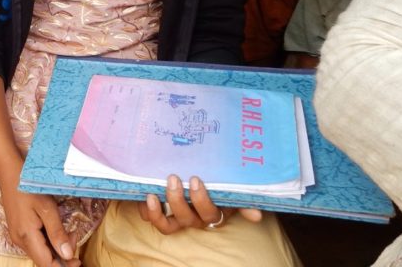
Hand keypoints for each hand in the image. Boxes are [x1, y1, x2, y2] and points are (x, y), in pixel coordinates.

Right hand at [0, 167, 78, 266]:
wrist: (9, 174)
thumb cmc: (29, 188)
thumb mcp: (47, 208)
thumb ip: (57, 233)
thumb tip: (67, 255)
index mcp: (26, 237)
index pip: (46, 264)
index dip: (63, 266)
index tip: (78, 259)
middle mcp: (20, 241)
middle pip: (43, 260)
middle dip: (62, 255)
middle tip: (74, 237)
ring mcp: (17, 237)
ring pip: (40, 252)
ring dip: (56, 247)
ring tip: (67, 231)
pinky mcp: (18, 231)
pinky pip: (35, 244)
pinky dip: (48, 241)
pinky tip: (55, 229)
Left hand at [138, 175, 259, 233]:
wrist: (190, 174)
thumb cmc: (214, 182)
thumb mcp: (228, 189)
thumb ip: (242, 200)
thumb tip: (257, 216)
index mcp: (212, 212)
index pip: (210, 214)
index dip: (201, 200)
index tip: (195, 179)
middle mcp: (194, 219)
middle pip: (187, 218)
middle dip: (178, 200)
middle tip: (173, 178)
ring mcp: (176, 218)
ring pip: (168, 225)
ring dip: (159, 212)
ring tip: (153, 193)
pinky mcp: (160, 214)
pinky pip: (151, 219)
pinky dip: (146, 210)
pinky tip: (144, 196)